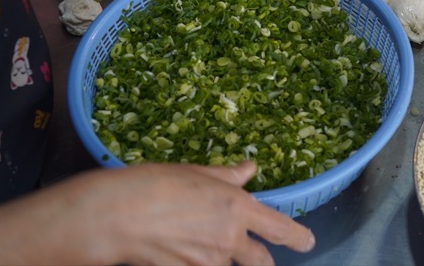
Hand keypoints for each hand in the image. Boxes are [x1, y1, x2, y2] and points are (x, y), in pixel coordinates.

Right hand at [0, 162, 316, 265]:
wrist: (115, 216)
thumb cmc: (154, 184)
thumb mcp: (196, 173)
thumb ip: (227, 176)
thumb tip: (250, 168)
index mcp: (236, 207)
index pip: (279, 228)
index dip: (298, 237)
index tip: (308, 241)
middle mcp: (228, 240)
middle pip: (259, 261)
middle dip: (263, 261)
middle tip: (262, 258)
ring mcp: (207, 262)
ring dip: (226, 260)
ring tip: (211, 245)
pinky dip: (200, 262)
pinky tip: (185, 251)